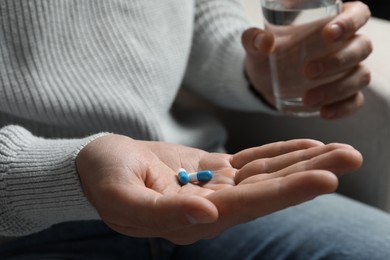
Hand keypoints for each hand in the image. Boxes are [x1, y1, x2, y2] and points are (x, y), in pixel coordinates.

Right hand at [76, 134, 361, 244]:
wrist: (96, 166)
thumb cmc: (103, 177)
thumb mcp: (122, 194)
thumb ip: (163, 210)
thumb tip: (208, 215)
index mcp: (191, 218)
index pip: (249, 205)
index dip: (287, 191)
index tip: (327, 177)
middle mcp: (211, 207)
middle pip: (268, 191)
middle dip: (309, 174)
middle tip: (351, 156)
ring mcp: (214, 188)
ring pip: (265, 174)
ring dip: (302, 161)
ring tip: (339, 148)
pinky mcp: (211, 170)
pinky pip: (251, 162)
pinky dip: (278, 154)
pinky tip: (303, 147)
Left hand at [242, 1, 371, 118]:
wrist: (264, 80)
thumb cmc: (266, 53)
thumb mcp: (256, 44)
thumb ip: (254, 39)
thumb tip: (263, 42)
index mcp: (332, 21)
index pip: (356, 13)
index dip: (350, 21)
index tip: (328, 34)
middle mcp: (346, 44)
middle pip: (362, 47)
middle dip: (338, 61)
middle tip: (308, 72)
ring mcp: (347, 70)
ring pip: (361, 76)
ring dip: (338, 89)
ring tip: (308, 99)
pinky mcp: (343, 94)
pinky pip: (354, 101)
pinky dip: (343, 108)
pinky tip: (324, 113)